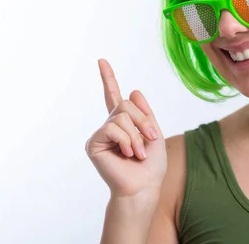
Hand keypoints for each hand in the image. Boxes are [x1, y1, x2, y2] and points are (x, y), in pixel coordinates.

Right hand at [85, 59, 166, 198]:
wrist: (144, 187)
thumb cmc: (150, 166)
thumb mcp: (154, 134)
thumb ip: (144, 113)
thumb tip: (133, 90)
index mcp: (124, 124)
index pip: (114, 96)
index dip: (108, 78)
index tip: (101, 61)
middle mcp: (110, 126)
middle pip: (126, 104)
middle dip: (143, 121)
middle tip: (150, 140)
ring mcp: (101, 134)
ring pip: (121, 116)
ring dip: (136, 135)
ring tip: (137, 153)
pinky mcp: (94, 143)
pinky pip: (112, 127)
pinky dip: (126, 140)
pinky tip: (127, 154)